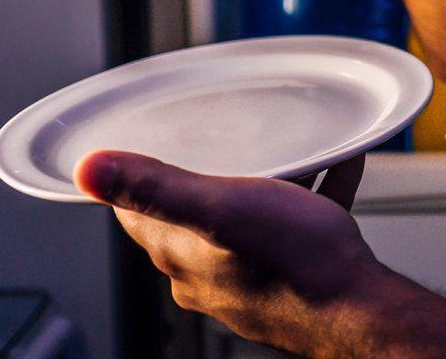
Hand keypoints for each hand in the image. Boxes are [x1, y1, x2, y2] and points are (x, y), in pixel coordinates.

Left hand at [77, 149, 396, 357]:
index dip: (135, 177)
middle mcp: (209, 273)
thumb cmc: (292, 262)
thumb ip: (155, 188)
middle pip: (191, 216)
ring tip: (292, 148)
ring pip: (245, 221)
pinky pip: (296, 225)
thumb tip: (87, 170)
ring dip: (263, 184)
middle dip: (204, 175)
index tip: (139, 143)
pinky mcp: (291, 277)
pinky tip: (337, 165)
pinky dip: (311, 194)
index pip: (136, 216)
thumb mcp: (220, 209)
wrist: (358, 308)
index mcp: (182, 254)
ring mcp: (250, 278)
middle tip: (219, 137)